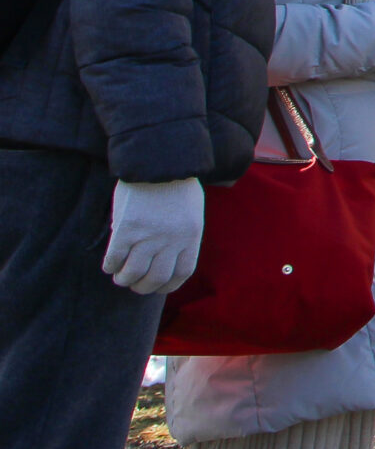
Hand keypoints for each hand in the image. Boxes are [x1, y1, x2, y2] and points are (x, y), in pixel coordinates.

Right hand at [103, 177, 203, 294]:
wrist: (161, 160)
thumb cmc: (175, 184)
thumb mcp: (190, 211)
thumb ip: (180, 235)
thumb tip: (162, 258)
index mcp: (191, 235)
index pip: (182, 273)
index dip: (168, 285)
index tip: (157, 288)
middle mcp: (172, 239)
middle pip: (156, 278)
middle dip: (143, 287)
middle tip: (134, 285)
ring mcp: (149, 235)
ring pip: (133, 272)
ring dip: (124, 279)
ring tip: (120, 277)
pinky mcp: (127, 228)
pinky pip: (115, 258)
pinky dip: (110, 266)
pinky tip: (109, 265)